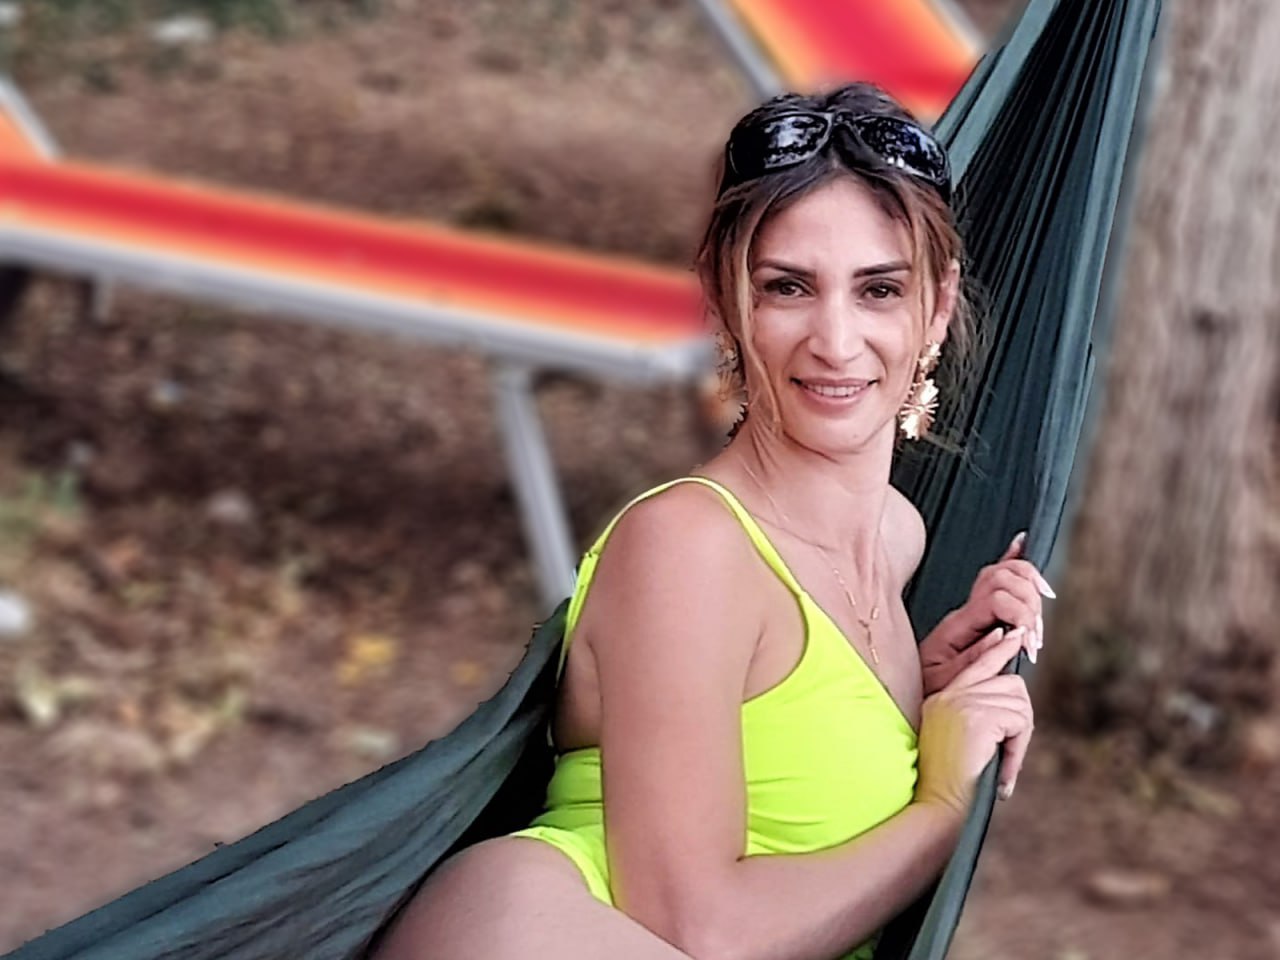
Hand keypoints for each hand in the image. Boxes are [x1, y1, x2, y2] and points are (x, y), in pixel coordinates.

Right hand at [915, 627, 1034, 812]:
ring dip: (1019, 737)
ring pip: (1018, 703)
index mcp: (941, 698)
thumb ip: (973, 716)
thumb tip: (1004, 702)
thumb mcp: (954, 740)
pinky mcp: (978, 717)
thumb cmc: (944, 781)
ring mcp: (962, 703)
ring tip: (1003, 764)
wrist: (936, 803)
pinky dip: (1019, 749)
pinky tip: (1004, 769)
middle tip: (1012, 750)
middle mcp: (950, 695)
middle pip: (1008, 683)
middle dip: (1020, 717)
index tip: (1010, 637)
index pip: (976, 664)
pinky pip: (1019, 722)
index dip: (997, 650)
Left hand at [918, 531, 1052, 694]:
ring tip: (1037, 625)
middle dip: (1031, 604)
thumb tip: (1007, 635)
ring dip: (1032, 593)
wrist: (909, 691)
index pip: (997, 598)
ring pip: (1006, 574)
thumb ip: (977, 658)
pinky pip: (995, 579)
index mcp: (957, 624)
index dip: (1022, 615)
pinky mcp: (978, 615)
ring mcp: (972, 609)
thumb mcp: (945, 682)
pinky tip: (1020, 544)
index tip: (1030, 644)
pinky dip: (1011, 560)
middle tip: (1035, 637)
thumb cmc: (926, 689)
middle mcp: (965, 610)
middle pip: (1006, 578)